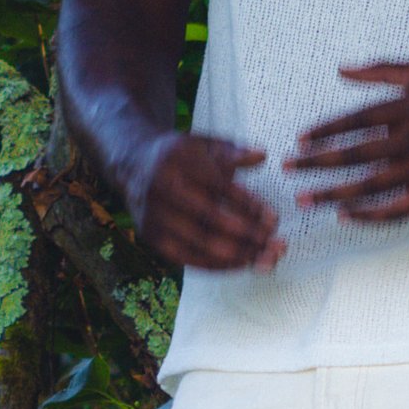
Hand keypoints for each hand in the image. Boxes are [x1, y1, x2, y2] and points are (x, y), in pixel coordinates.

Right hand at [129, 128, 281, 270]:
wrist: (132, 163)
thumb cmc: (179, 154)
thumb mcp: (203, 144)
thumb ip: (232, 151)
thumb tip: (262, 155)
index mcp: (178, 161)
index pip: (220, 189)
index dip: (249, 206)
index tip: (274, 219)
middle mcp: (161, 190)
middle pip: (211, 221)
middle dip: (248, 236)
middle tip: (276, 244)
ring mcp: (153, 216)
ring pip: (201, 244)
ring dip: (238, 256)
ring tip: (266, 260)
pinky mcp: (150, 237)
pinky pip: (188, 258)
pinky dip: (217, 265)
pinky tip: (242, 264)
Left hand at [288, 60, 408, 223]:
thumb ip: (384, 71)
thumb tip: (341, 69)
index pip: (358, 119)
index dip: (326, 130)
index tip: (300, 140)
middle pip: (357, 155)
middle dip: (317, 164)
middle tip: (288, 169)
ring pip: (371, 187)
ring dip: (334, 194)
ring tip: (305, 200)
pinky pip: (398, 210)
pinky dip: (371, 216)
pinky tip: (346, 217)